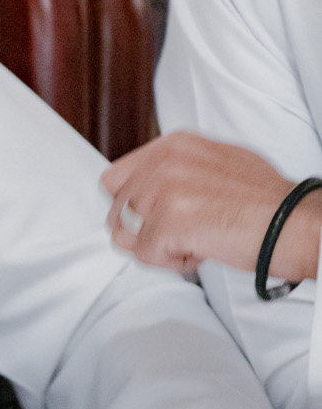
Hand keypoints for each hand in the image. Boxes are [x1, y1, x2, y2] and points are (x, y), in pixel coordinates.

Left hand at [102, 133, 321, 281]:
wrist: (293, 223)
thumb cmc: (266, 203)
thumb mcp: (216, 164)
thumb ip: (176, 172)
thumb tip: (146, 193)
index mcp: (172, 145)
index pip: (115, 179)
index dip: (133, 207)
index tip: (156, 218)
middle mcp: (163, 162)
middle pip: (115, 210)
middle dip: (142, 230)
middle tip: (178, 234)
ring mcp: (163, 191)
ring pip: (125, 236)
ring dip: (157, 247)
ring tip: (194, 241)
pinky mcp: (167, 222)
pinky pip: (144, 256)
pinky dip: (172, 263)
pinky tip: (201, 251)